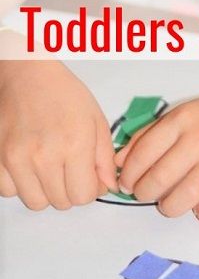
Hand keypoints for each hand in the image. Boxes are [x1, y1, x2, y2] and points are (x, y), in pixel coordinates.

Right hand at [0, 60, 116, 209]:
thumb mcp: (96, 119)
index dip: (90, 188)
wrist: (26, 75)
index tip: (88, 176)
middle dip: (70, 189)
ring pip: (36, 202)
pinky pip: (9, 192)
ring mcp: (17, 158)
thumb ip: (105, 157)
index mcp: (75, 143)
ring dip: (45, 190)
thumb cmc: (63, 93)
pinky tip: (28, 163)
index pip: (84, 196)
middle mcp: (45, 155)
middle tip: (69, 167)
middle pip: (61, 203)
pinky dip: (20, 184)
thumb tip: (109, 186)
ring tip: (49, 165)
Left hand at [115, 88, 198, 222]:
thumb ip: (148, 136)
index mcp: (183, 120)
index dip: (128, 174)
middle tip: (146, 193)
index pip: (143, 154)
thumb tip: (119, 163)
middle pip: (158, 180)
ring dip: (168, 207)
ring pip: (181, 200)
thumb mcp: (182, 114)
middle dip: (144, 193)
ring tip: (170, 201)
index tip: (126, 183)